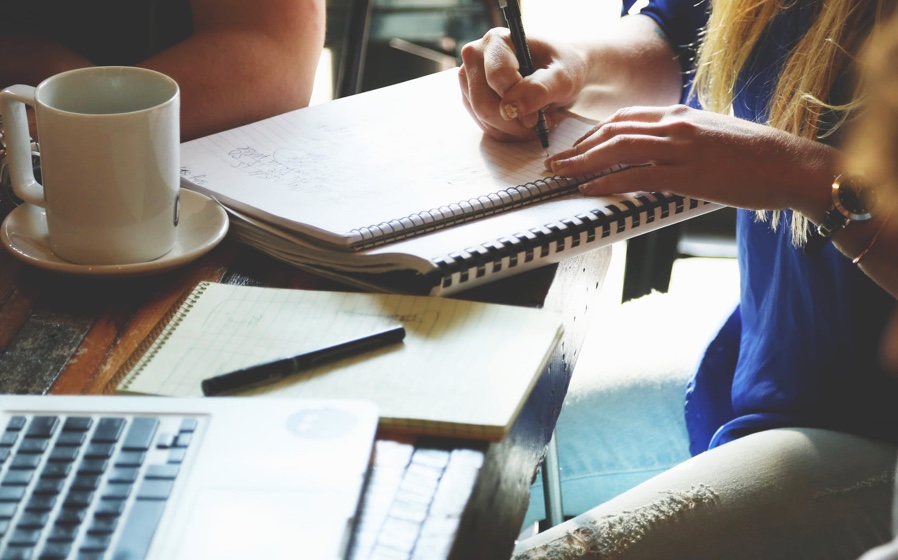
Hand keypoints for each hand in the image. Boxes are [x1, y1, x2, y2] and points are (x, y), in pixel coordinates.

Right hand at [458, 28, 586, 141]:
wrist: (560, 72)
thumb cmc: (563, 68)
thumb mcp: (563, 78)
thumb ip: (539, 89)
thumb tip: (510, 108)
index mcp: (497, 40)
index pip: (497, 78)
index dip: (518, 102)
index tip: (538, 116)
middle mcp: (476, 56)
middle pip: (483, 103)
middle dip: (513, 122)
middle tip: (539, 123)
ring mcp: (469, 78)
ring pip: (482, 118)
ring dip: (512, 129)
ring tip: (535, 120)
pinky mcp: (470, 98)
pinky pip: (484, 125)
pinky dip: (506, 131)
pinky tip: (523, 122)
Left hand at [546, 105, 838, 214]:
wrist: (792, 165)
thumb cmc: (756, 156)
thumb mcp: (712, 137)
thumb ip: (682, 140)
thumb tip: (658, 154)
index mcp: (681, 114)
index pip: (624, 118)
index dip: (594, 133)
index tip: (575, 148)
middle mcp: (676, 125)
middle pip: (614, 131)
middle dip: (579, 147)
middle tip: (555, 163)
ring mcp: (682, 148)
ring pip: (619, 149)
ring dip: (583, 163)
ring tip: (561, 175)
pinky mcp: (690, 173)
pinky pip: (638, 176)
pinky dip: (608, 182)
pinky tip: (589, 189)